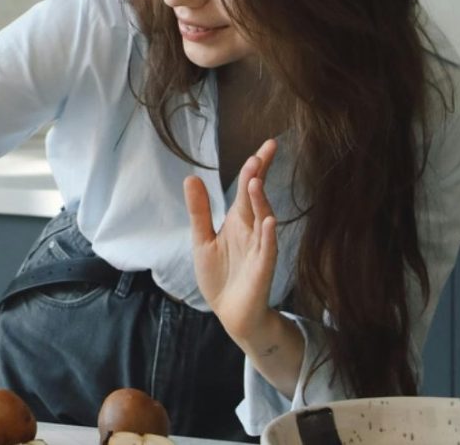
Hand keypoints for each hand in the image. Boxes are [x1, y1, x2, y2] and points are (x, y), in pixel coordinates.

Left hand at [185, 139, 279, 344]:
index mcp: (238, 220)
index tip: (266, 146)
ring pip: (262, 219)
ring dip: (260, 200)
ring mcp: (259, 247)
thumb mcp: (202, 239)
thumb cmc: (220, 276)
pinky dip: (268, 235)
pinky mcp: (262, 268)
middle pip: (256, 197)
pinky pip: (267, 249)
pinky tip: (268, 221)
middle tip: (264, 151)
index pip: (247, 188)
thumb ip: (199, 211)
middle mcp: (252, 229)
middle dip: (260, 175)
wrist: (230, 313)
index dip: (256, 167)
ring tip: (254, 181)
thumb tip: (191, 178)